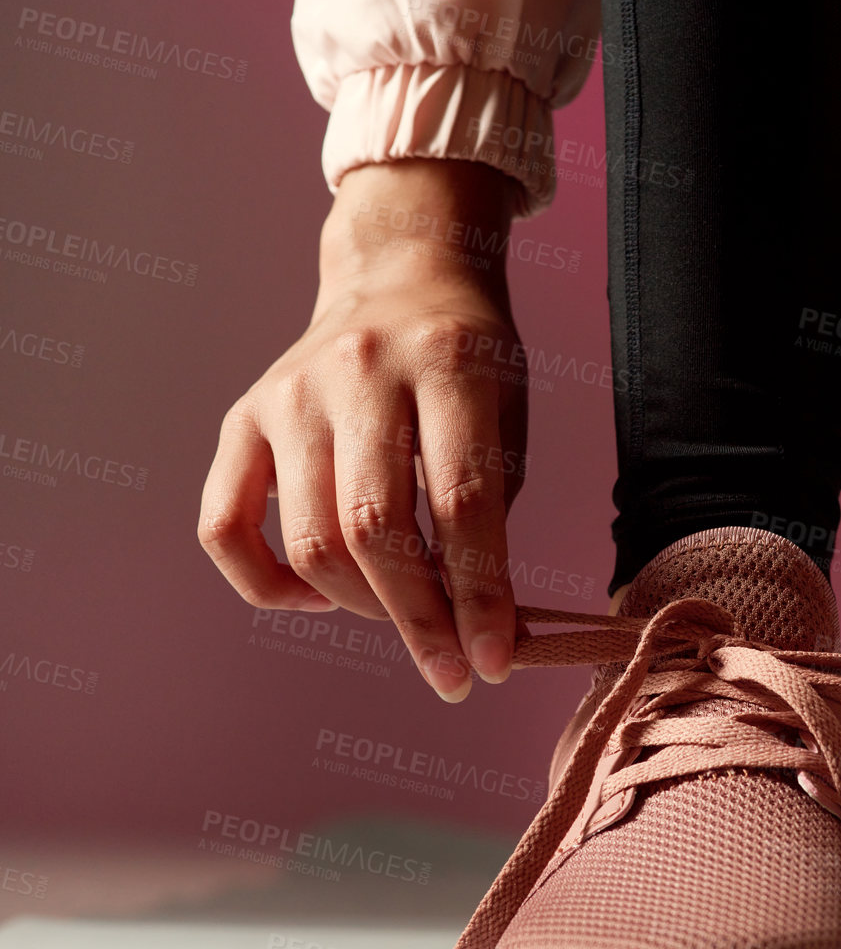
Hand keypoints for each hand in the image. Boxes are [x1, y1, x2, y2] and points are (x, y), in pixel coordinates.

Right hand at [198, 160, 529, 701]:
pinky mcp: (243, 416)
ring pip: (311, 539)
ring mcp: (290, 393)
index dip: (479, 595)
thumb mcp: (508, 415)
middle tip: (452, 672)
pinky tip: (319, 598)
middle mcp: (360, 372)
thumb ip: (493, 512)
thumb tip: (486, 628)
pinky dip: (268, 585)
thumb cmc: (470, 361)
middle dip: (420, 620)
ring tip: (405, 623)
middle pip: (375, 528)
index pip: (461, 502)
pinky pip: (224, 528)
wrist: (403, 276)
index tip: (496, 661)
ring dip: (361, 609)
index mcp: (447, 364)